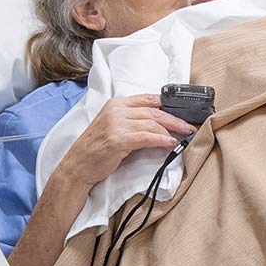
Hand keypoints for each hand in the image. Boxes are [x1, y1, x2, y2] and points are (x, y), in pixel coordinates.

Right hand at [59, 93, 193, 189]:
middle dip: (175, 118)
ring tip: (183, 136)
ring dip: (171, 130)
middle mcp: (116, 110)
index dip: (168, 105)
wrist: (77, 166)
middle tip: (189, 126)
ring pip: (153, 122)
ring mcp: (116, 124)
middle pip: (154, 110)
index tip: (183, 112)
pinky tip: (170, 143)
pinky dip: (162, 139)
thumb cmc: (97, 149)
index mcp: (115, 104)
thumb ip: (132, 119)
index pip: (149, 99)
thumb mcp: (113, 126)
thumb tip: (161, 121)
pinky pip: (147, 137)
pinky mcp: (119, 139)